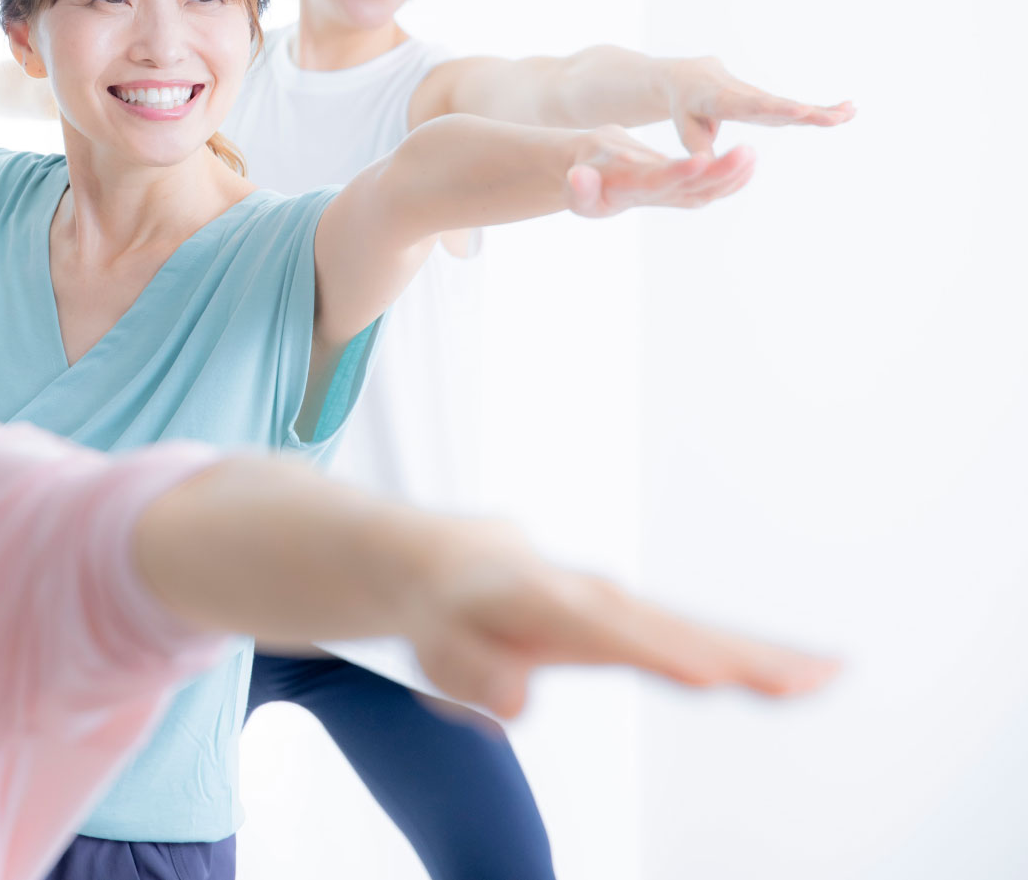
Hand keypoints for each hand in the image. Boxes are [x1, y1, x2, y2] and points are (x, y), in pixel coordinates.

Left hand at [404, 518, 837, 717]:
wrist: (457, 564)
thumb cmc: (450, 618)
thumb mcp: (441, 652)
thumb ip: (473, 679)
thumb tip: (516, 706)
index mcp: (543, 602)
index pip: (603, 632)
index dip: (656, 652)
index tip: (708, 674)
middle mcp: (595, 596)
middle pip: (672, 630)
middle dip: (736, 654)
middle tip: (804, 680)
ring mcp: (625, 606)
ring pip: (701, 630)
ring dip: (764, 654)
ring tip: (829, 676)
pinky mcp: (644, 621)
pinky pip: (707, 636)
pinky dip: (760, 652)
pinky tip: (818, 673)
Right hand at [564, 126, 756, 217]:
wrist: (590, 180)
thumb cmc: (581, 178)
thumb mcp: (575, 182)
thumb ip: (579, 184)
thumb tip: (579, 176)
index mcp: (632, 191)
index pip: (659, 182)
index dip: (679, 173)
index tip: (700, 160)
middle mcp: (657, 196)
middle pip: (694, 188)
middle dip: (721, 172)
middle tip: (746, 151)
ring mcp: (672, 196)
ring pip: (708, 189)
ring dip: (733, 174)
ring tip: (751, 152)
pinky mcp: (681, 191)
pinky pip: (712, 189)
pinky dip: (733, 178)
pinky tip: (749, 162)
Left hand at [666, 57, 854, 155]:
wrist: (692, 77)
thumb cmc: (686, 106)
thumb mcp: (685, 126)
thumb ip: (698, 148)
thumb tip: (709, 170)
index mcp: (721, 99)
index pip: (749, 105)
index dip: (773, 108)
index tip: (797, 110)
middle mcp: (747, 96)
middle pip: (779, 105)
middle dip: (807, 112)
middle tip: (834, 116)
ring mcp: (763, 99)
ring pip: (793, 106)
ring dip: (822, 110)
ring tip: (851, 111)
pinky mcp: (772, 105)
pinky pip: (797, 108)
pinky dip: (821, 109)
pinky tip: (849, 109)